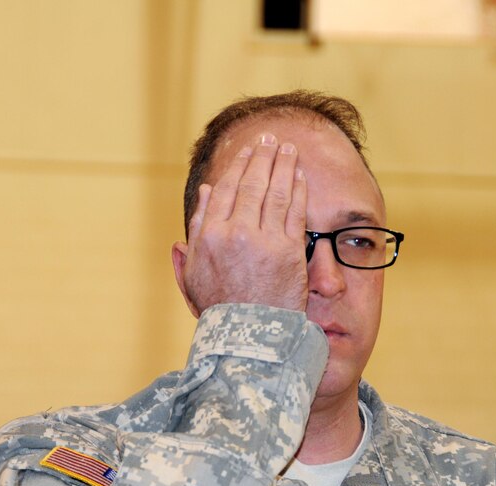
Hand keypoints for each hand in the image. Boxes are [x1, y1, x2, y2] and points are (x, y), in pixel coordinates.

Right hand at [173, 133, 308, 315]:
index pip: (225, 189)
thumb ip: (195, 231)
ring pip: (275, 192)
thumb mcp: (194, 273)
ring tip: (289, 149)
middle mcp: (235, 234)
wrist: (249, 337)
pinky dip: (298, 190)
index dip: (238, 166)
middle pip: (251, 184)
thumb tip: (202, 193)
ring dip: (284, 165)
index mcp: (209, 236)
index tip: (247, 152)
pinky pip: (295, 212)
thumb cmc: (221, 308)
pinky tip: (301, 176)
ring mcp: (264, 241)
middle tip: (271, 139)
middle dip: (263, 157)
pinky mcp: (290, 251)